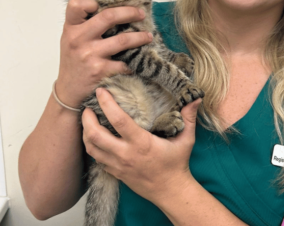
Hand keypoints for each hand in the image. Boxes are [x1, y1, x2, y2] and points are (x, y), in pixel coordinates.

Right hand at [56, 0, 152, 107]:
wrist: (68, 90)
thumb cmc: (74, 59)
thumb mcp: (72, 37)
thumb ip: (86, 22)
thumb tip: (116, 6)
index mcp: (71, 27)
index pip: (77, 4)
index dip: (92, 0)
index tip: (107, 3)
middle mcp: (78, 39)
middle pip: (108, 17)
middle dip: (130, 13)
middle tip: (141, 14)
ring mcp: (90, 55)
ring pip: (123, 40)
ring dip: (140, 37)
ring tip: (148, 36)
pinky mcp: (100, 71)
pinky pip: (125, 63)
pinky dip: (135, 61)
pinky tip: (140, 59)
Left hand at [82, 87, 200, 203]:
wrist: (170, 191)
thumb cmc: (177, 163)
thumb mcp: (186, 138)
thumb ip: (189, 117)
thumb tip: (196, 97)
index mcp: (142, 143)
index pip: (119, 121)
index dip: (108, 104)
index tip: (101, 92)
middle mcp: (126, 154)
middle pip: (96, 136)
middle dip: (87, 119)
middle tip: (87, 107)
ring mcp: (118, 165)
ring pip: (92, 148)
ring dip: (86, 133)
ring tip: (87, 120)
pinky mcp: (115, 173)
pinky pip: (96, 158)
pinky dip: (92, 146)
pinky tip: (95, 137)